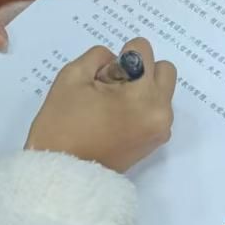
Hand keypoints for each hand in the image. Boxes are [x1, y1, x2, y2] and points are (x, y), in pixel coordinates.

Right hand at [26, 38, 176, 172]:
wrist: (62, 176)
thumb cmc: (63, 125)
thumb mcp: (72, 76)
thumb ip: (98, 57)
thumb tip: (117, 63)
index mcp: (145, 95)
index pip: (142, 49)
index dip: (118, 58)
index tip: (102, 79)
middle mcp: (161, 112)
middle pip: (163, 69)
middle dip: (139, 71)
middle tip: (110, 89)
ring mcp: (160, 130)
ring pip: (161, 90)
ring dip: (141, 90)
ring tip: (110, 107)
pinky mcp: (154, 142)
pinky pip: (156, 110)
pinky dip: (141, 107)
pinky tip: (115, 120)